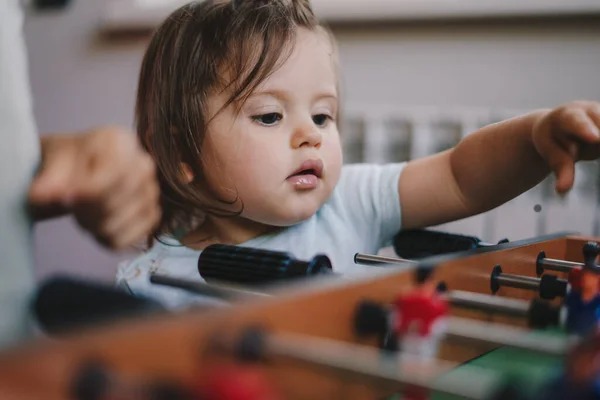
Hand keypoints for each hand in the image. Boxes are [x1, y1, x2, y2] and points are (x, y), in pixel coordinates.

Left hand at [28, 126, 160, 248]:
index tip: (64, 199)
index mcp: (121, 142)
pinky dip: (106, 239)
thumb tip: (40, 196)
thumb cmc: (71, 160)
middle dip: (83, 212)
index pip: (109, 178)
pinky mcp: (152, 214)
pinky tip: (98, 225)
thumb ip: (49, 178)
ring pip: (116, 225)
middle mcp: (144, 165)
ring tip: (83, 213)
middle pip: (111, 204)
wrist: (84, 166)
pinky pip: (127, 240)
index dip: (83, 195)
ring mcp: (152, 191)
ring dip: (92, 226)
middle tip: (70, 205)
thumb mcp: (54, 160)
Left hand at [532, 101, 599, 192]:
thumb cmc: (554, 140)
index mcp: (567, 115)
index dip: (585, 129)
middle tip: (598, 144)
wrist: (558, 126)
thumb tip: (562, 189)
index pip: (576, 121)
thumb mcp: (552, 153)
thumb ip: (561, 170)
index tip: (595, 138)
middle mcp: (589, 110)